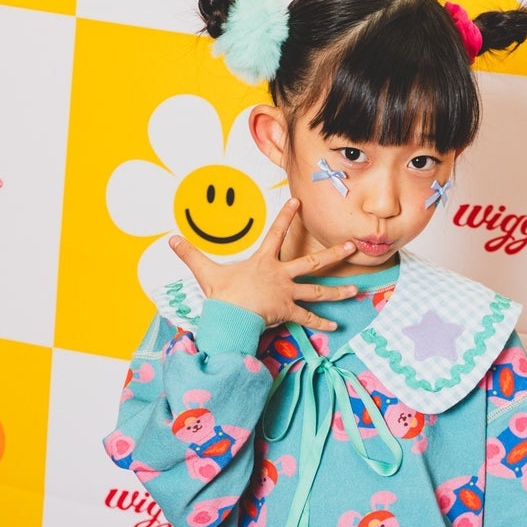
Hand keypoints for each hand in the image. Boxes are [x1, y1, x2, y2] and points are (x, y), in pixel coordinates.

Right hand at [169, 198, 357, 331]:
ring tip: (356, 288)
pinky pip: (307, 317)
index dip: (286, 216)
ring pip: (318, 290)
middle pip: (312, 261)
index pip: (276, 233)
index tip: (298, 202)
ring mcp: (288, 293)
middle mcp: (281, 275)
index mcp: (264, 261)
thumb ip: (190, 254)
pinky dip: (321, 322)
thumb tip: (170, 239)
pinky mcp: (288, 311)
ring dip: (338, 290)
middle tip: (352, 244)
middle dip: (333, 253)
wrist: (229, 316)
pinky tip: (335, 325)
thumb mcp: (205, 271)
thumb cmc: (221, 294)